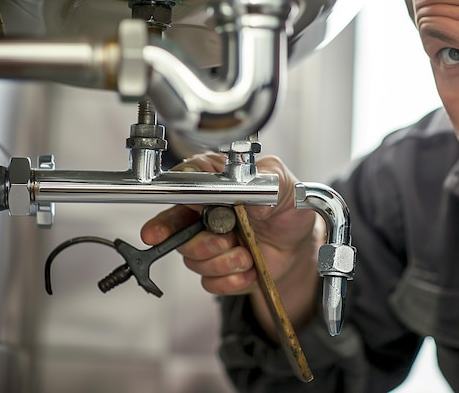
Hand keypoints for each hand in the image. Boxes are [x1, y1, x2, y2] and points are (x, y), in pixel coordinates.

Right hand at [140, 152, 320, 332]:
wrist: (301, 241)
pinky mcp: (218, 271)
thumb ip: (262, 175)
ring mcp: (209, 245)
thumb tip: (238, 181)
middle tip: (227, 241)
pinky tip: (249, 271)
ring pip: (194, 261)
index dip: (164, 219)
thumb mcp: (282, 182)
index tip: (157, 234)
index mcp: (212, 189)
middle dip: (201, 244)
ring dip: (223, 263)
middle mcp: (204, 216)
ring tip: (247, 255)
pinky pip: (210, 283)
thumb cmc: (288, 206)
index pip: (177, 198)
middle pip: (178, 236)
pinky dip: (231, 281)